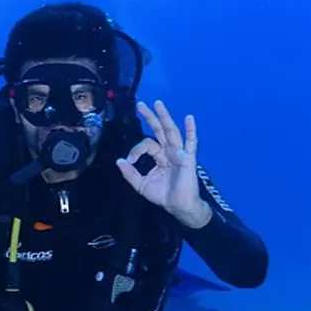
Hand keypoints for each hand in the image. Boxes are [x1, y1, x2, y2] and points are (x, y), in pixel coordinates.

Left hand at [116, 100, 209, 227]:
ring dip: (165, 117)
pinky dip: (191, 130)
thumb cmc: (163, 195)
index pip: (146, 144)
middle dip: (150, 117)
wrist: (178, 206)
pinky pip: (191, 142)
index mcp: (159, 156)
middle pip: (159, 130)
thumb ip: (130, 173)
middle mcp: (169, 151)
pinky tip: (189, 118)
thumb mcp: (141, 184)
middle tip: (140, 104)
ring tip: (158, 104)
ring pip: (171, 132)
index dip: (135, 150)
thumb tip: (119, 161)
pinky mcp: (188, 158)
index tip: (130, 161)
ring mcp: (179, 153)